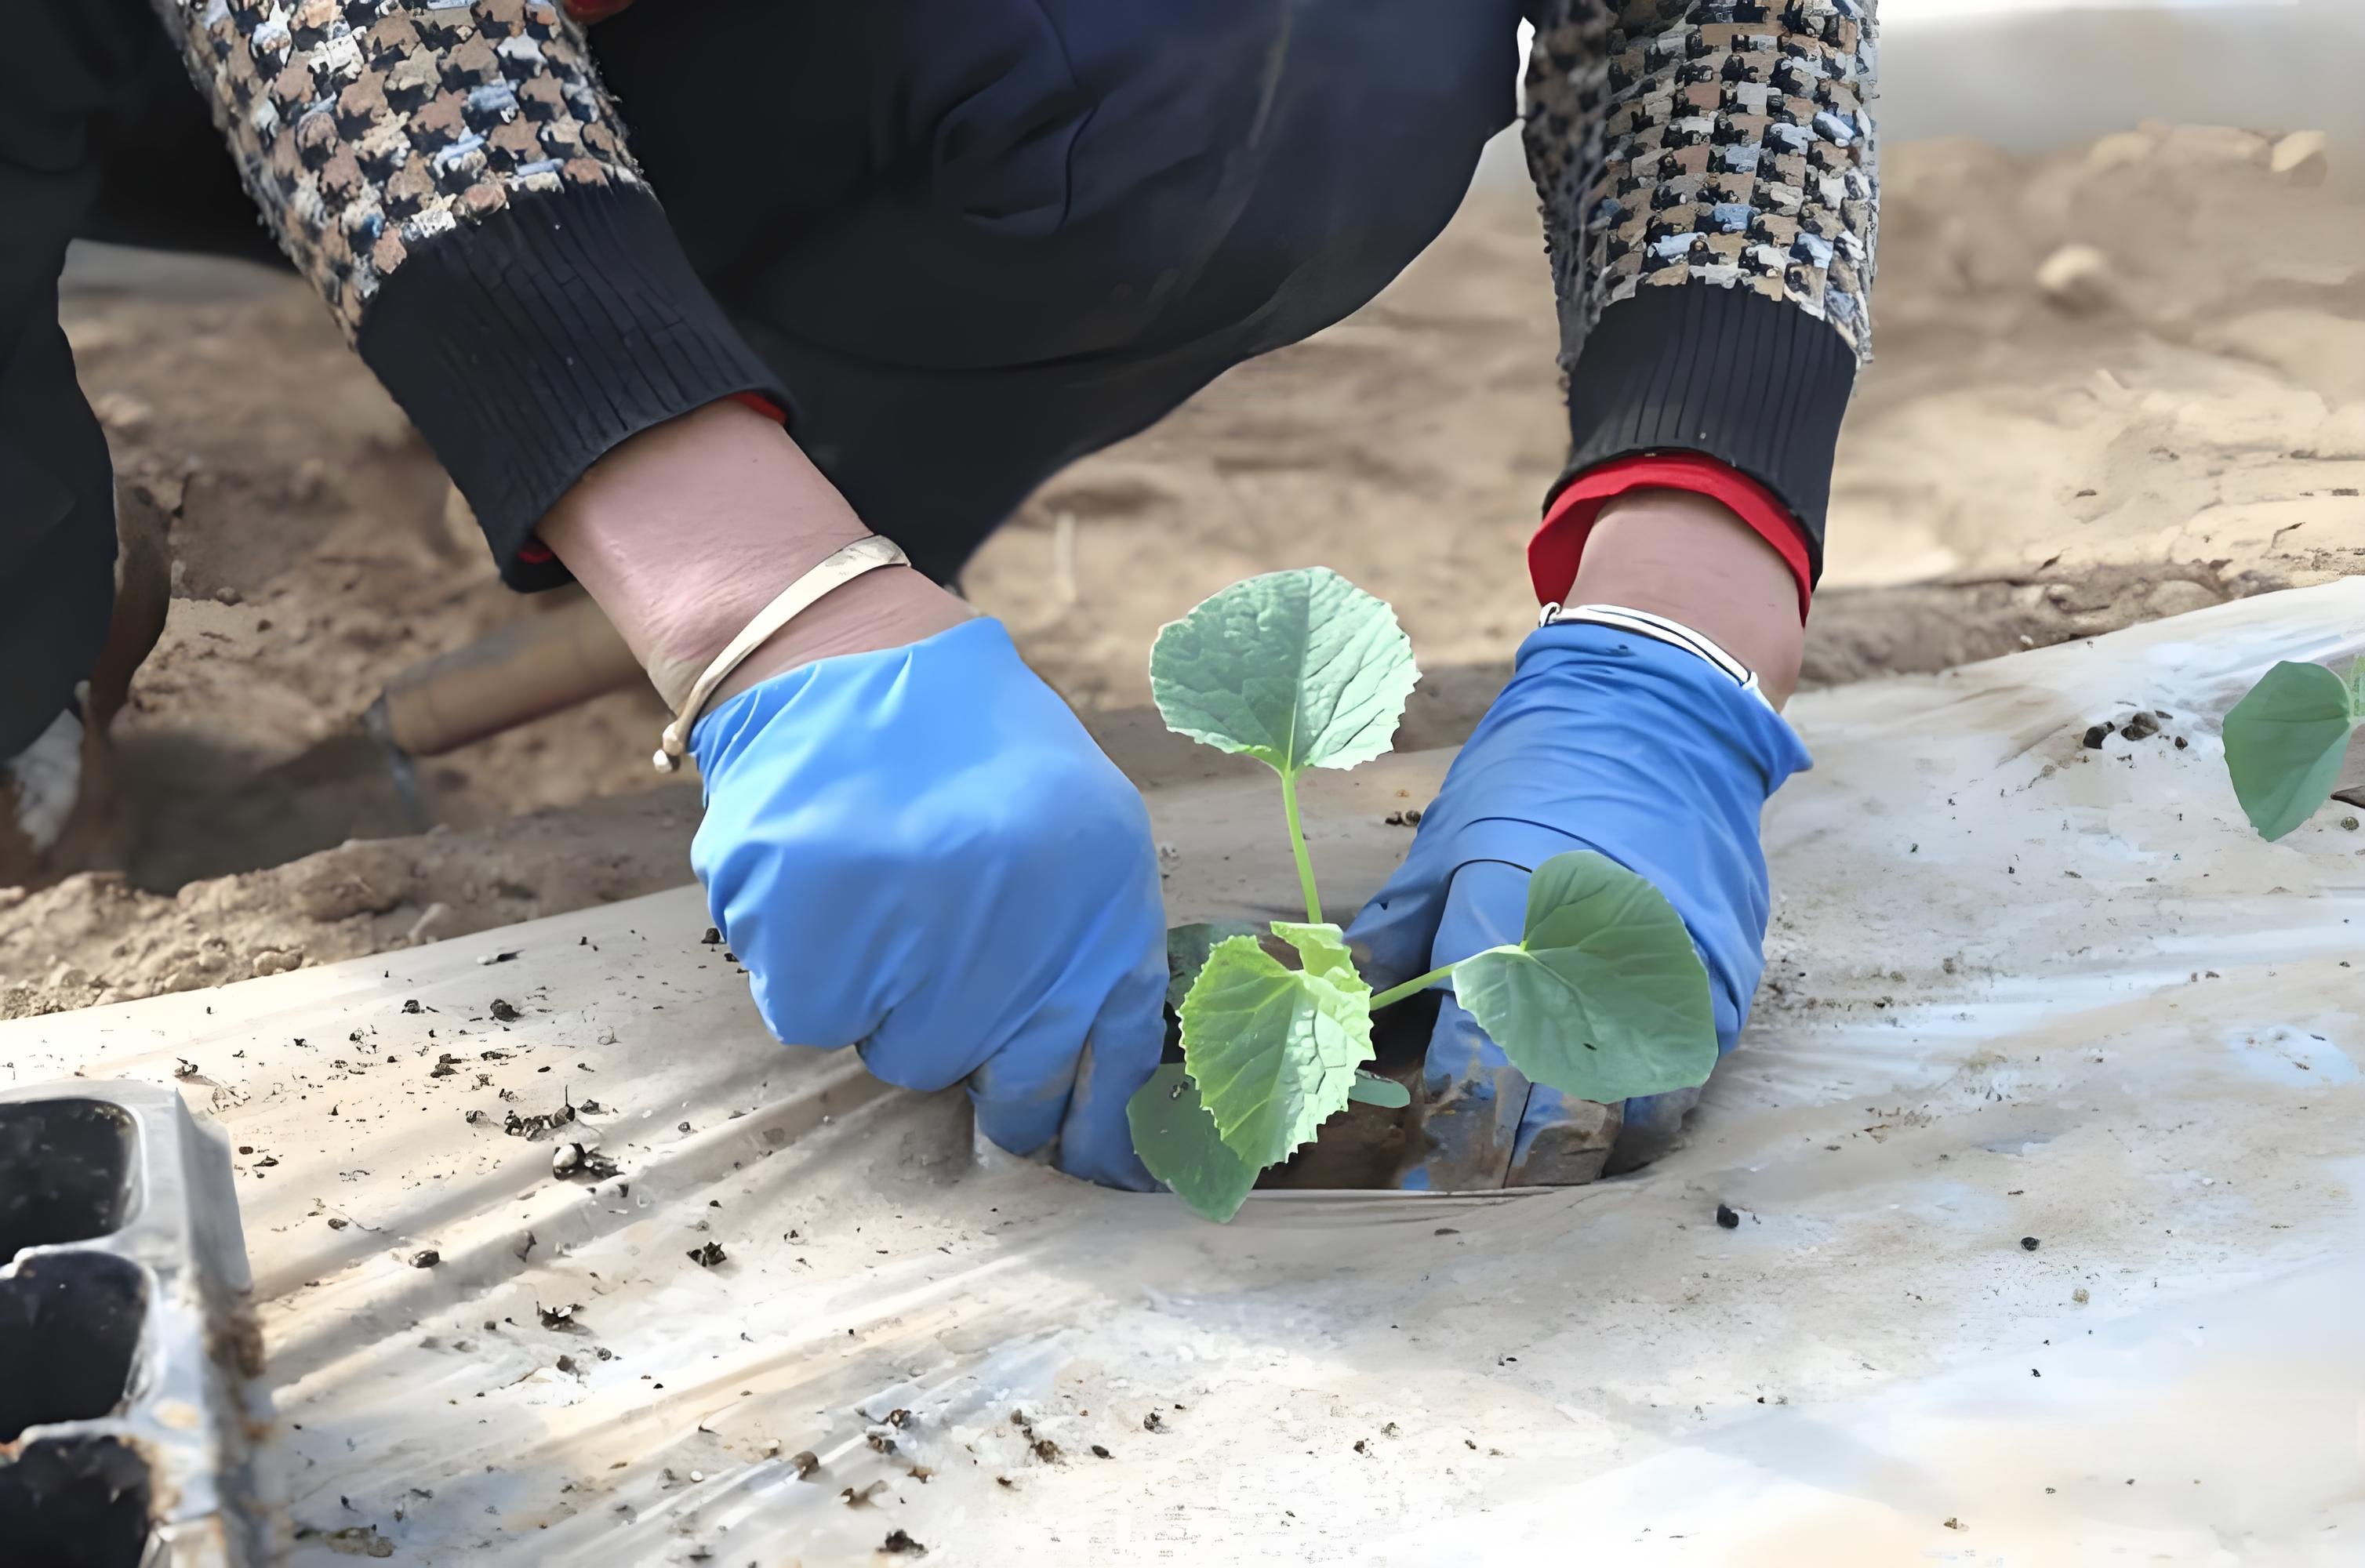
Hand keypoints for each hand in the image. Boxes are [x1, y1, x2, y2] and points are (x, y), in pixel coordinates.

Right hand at [690, 617, 1167, 1188]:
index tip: (1090, 1173)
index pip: (1119, 1067)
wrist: (849, 657)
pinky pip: (817, 1016)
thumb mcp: (1082, 831)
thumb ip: (1094, 952)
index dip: (1101, 1136)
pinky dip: (812, 971)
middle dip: (984, 1068)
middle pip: (1008, 1091)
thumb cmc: (971, 752)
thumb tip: (1096, 1105)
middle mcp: (1022, 932)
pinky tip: (827, 891)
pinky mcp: (816, 935)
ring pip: (904, 1057)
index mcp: (1105, 902)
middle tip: (951, 993)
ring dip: (890, 1002)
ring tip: (885, 899)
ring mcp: (917, 939)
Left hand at [1346, 618, 1811, 1188]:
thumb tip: (1330, 995)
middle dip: (1507, 1170)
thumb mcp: (1449, 842)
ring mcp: (1668, 980)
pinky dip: (1639, 1121)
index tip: (1418, 1183)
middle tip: (1470, 1195)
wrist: (1662, 718)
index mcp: (1507, 927)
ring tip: (1532, 1179)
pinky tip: (1601, 1134)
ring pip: (1624, 1118)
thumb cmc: (1536, 775)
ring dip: (1576, 1160)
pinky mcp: (1722, 983)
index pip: (1473, 1070)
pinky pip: (1682, 1085)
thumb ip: (1395, 931)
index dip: (1446, 1140)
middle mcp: (1591, 966)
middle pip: (1552, 1115)